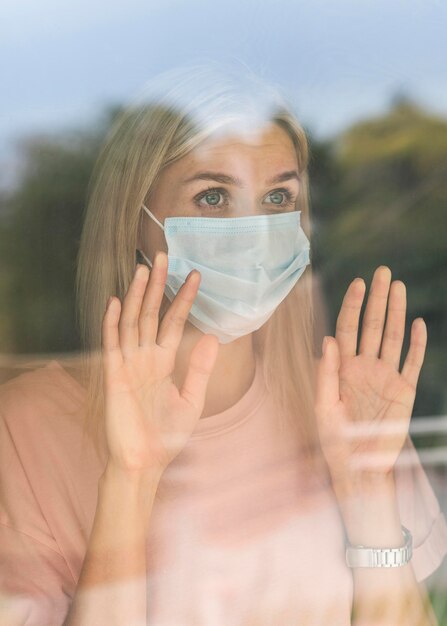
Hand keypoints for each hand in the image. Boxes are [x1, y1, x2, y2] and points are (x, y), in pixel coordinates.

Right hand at [101, 252, 218, 476]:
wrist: (144, 463)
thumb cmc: (166, 436)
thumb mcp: (192, 400)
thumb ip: (201, 369)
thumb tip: (215, 336)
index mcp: (163, 362)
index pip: (174, 322)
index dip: (184, 299)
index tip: (196, 276)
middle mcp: (145, 358)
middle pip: (151, 314)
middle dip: (158, 285)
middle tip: (164, 256)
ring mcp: (128, 365)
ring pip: (132, 322)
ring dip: (137, 296)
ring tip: (144, 269)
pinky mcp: (113, 376)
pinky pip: (112, 345)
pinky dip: (112, 323)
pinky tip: (115, 301)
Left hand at [314, 265, 426, 482]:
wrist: (359, 467)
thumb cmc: (335, 439)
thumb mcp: (324, 407)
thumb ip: (326, 373)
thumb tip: (328, 339)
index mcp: (343, 368)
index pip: (347, 328)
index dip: (351, 306)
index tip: (357, 283)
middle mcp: (366, 367)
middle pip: (372, 326)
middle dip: (376, 299)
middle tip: (382, 272)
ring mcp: (386, 377)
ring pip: (393, 338)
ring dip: (396, 312)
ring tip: (398, 287)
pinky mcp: (405, 391)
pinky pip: (413, 363)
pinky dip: (418, 344)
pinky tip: (419, 323)